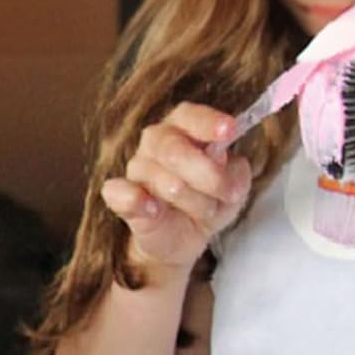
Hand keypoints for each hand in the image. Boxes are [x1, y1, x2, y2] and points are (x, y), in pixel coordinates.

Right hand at [102, 103, 253, 278]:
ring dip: (189, 198)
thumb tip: (218, 156)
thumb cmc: (210, 202)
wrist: (184, 239)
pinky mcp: (119, 197)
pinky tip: (154, 210)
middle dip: (205, 174)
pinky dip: (135, 200)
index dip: (209, 123)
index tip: (230, 132)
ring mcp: (136, 169)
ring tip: (204, 210)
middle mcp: (155, 142)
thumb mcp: (235, 187)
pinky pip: (119, 193)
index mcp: (184, 128)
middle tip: (226, 193)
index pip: (190, 116)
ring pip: (157, 176)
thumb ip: (234, 169)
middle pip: (173, 148)